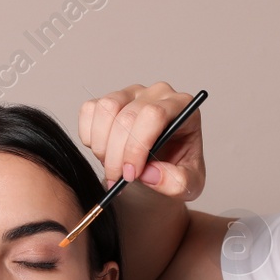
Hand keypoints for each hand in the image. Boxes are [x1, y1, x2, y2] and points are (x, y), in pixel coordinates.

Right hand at [78, 82, 205, 200]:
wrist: (159, 170)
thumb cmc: (177, 171)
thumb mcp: (190, 185)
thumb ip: (177, 182)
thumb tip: (150, 174)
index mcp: (183, 107)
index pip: (154, 115)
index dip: (137, 146)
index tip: (131, 174)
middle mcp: (157, 94)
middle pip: (127, 117)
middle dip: (117, 155)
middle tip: (117, 180)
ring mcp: (131, 93)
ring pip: (105, 110)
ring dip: (102, 145)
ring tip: (111, 167)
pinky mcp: (109, 100)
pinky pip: (89, 110)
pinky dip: (89, 137)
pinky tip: (103, 152)